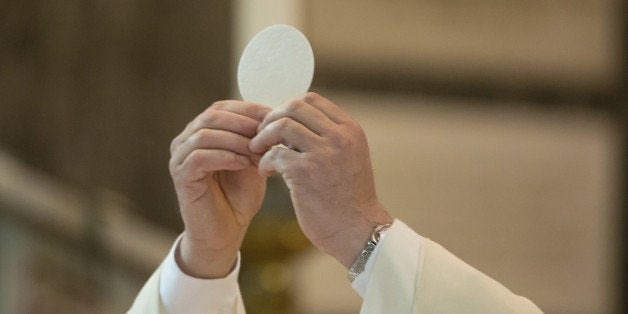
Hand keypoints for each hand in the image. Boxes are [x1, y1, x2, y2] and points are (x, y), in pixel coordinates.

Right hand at [169, 100, 269, 277]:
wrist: (226, 232)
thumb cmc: (239, 196)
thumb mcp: (252, 161)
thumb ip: (256, 138)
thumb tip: (273, 114)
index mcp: (202, 131)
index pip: (222, 107)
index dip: (248, 109)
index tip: (274, 116)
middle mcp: (186, 140)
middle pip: (212, 116)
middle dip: (243, 123)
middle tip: (267, 134)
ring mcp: (179, 157)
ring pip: (205, 134)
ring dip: (236, 140)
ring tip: (258, 152)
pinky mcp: (180, 176)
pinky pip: (199, 157)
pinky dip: (224, 156)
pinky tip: (243, 164)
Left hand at [249, 92, 392, 267]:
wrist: (359, 231)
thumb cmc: (349, 198)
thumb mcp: (349, 158)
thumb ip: (329, 137)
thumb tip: (293, 121)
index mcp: (350, 130)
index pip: (312, 99)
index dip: (287, 108)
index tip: (277, 125)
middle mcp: (340, 137)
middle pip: (295, 106)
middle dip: (272, 118)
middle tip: (261, 135)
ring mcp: (324, 153)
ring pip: (282, 125)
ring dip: (263, 137)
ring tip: (258, 151)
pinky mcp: (306, 173)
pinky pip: (275, 154)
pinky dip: (264, 161)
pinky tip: (265, 172)